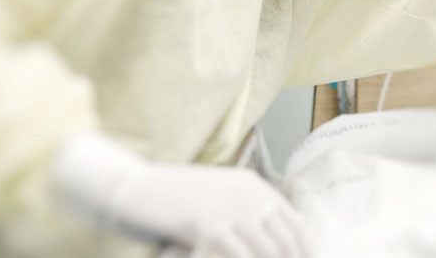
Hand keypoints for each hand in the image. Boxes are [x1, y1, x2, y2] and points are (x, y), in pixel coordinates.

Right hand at [53, 134, 307, 257]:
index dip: (305, 252)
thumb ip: (241, 216)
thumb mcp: (215, 199)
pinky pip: (239, 256)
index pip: (295, 224)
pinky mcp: (208, 225)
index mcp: (252, 186)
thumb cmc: (170, 200)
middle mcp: (247, 194)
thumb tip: (268, 243)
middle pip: (286, 242)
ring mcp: (229, 208)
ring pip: (267, 251)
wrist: (131, 188)